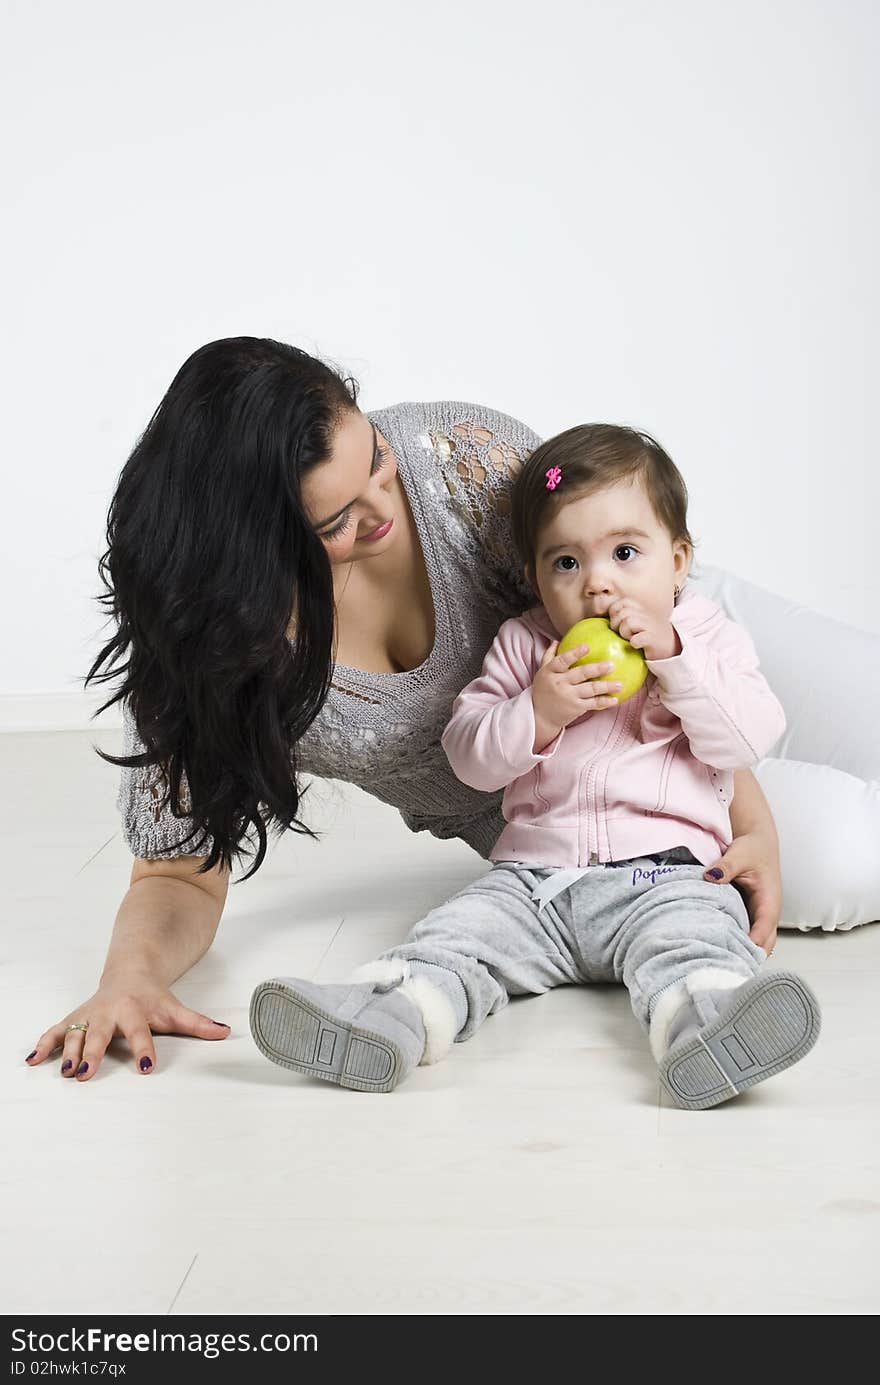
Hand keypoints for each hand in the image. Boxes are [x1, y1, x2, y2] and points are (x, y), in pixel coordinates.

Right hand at [23, 975, 230, 1081]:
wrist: (130, 972)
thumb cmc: (153, 998)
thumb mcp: (175, 1009)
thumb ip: (198, 1023)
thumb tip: (225, 1032)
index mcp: (135, 1011)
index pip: (141, 1033)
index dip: (144, 1050)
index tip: (145, 1068)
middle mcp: (109, 1012)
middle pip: (100, 1034)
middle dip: (91, 1053)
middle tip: (84, 1072)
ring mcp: (89, 1015)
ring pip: (75, 1033)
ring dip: (66, 1051)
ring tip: (63, 1071)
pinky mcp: (75, 1018)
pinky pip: (55, 1031)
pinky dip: (43, 1044)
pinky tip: (32, 1061)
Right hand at [531, 640, 622, 747]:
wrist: (540, 716)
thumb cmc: (543, 691)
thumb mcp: (542, 673)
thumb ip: (549, 656)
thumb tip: (557, 641)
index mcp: (550, 672)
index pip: (562, 661)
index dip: (574, 654)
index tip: (587, 647)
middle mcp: (559, 684)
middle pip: (580, 674)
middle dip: (597, 669)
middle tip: (611, 664)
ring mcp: (568, 697)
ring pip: (590, 689)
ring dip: (606, 686)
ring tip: (619, 684)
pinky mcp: (576, 708)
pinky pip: (593, 704)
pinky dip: (604, 702)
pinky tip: (615, 700)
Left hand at [606, 598, 680, 661]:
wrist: (674, 648)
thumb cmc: (650, 637)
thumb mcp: (638, 623)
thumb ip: (624, 618)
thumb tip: (602, 621)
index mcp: (640, 609)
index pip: (620, 603)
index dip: (614, 613)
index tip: (617, 624)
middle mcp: (646, 614)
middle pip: (622, 612)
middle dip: (617, 624)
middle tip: (623, 634)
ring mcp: (651, 626)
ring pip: (628, 622)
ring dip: (625, 633)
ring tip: (631, 639)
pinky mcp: (653, 639)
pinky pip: (637, 638)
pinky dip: (634, 642)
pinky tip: (636, 645)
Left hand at [702, 832, 781, 954]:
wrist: (759, 842)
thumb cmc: (754, 849)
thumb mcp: (739, 854)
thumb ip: (726, 866)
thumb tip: (710, 877)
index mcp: (770, 900)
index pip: (765, 927)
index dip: (754, 942)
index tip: (740, 955)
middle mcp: (768, 913)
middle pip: (764, 944)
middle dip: (749, 956)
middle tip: (727, 969)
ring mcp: (760, 916)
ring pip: (757, 942)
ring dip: (744, 953)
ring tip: (722, 965)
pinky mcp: (751, 916)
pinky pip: (747, 934)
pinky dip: (738, 943)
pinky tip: (720, 950)